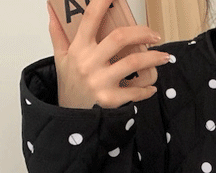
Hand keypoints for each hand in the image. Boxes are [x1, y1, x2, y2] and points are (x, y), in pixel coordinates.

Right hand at [47, 0, 170, 108]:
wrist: (69, 118)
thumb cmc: (69, 85)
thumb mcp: (60, 58)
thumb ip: (58, 33)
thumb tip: (51, 8)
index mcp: (79, 49)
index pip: (91, 18)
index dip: (103, 2)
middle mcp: (90, 63)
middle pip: (120, 38)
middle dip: (142, 32)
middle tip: (155, 35)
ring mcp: (101, 82)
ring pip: (133, 63)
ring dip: (153, 58)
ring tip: (164, 57)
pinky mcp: (110, 100)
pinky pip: (135, 92)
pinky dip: (147, 89)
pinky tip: (152, 86)